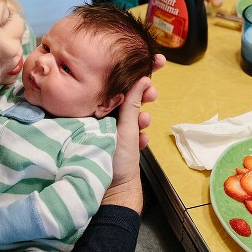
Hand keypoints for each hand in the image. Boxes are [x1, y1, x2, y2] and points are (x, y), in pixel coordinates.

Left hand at [103, 65, 161, 212]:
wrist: (114, 193)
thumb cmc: (110, 160)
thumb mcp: (123, 129)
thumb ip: (131, 103)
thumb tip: (141, 78)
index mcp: (96, 108)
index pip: (116, 81)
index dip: (137, 68)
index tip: (156, 59)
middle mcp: (101, 115)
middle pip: (126, 94)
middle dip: (143, 93)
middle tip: (153, 92)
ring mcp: (111, 127)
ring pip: (132, 112)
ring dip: (142, 115)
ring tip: (145, 121)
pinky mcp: (120, 140)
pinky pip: (133, 130)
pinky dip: (139, 133)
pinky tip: (142, 140)